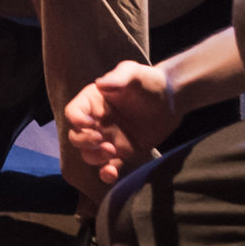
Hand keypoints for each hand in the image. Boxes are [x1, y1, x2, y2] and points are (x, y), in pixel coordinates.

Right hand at [63, 60, 177, 185]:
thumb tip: (101, 84)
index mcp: (92, 101)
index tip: (91, 124)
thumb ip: (118, 77)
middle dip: (85, 143)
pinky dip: (106, 173)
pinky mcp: (122, 152)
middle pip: (76, 137)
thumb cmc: (149, 81)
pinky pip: (108, 167)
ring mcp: (108, 139)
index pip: (73, 112)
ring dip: (95, 158)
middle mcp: (96, 121)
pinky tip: (112, 172)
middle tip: (105, 143)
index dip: (76, 121)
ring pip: (88, 154)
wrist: (172, 100)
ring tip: (112, 152)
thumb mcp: (133, 72)